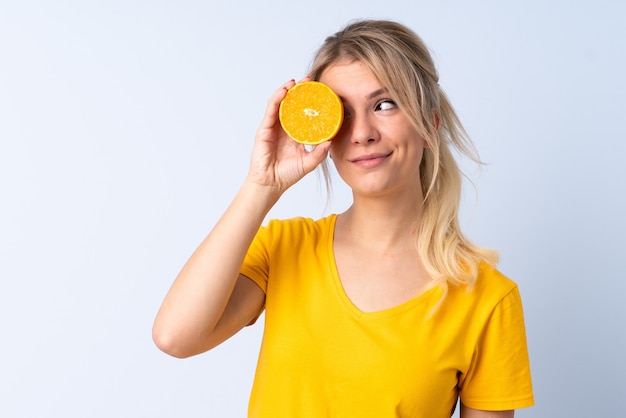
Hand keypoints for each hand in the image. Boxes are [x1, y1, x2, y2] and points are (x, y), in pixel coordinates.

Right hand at [247, 78, 331, 193]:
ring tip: (296, 82)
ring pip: (280, 103)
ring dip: (287, 90)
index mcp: (295, 134)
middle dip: (299, 91)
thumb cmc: (287, 175)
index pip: (303, 113)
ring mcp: (273, 127)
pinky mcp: (264, 129)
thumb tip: (331, 141)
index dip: (310, 102)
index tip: (321, 92)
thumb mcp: (309, 163)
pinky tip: (284, 91)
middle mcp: (284, 128)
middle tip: (310, 80)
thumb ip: (319, 153)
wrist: (271, 183)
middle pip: (291, 104)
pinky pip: (271, 110)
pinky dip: (277, 98)